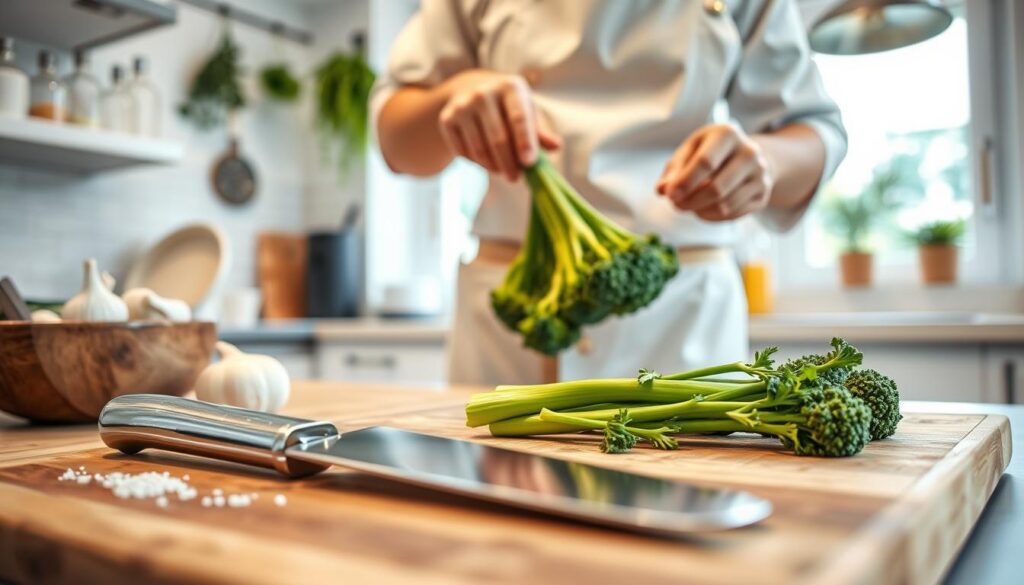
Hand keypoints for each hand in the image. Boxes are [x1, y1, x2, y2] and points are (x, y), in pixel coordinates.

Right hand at [438, 71, 560, 180]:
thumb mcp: (527, 113)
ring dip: (493, 166)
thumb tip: (556, 146)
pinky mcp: (447, 118)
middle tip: (515, 179)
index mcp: (510, 87)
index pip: (519, 118)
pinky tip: (485, 160)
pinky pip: (463, 152)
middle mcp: (483, 92)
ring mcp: (462, 105)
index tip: (529, 163)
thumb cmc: (509, 107)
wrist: (472, 92)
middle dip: (509, 163)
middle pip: (498, 138)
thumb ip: (540, 132)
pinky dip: (476, 162)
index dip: (525, 142)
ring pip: (479, 149)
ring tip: (502, 170)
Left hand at [656, 124, 775, 220]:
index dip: (685, 182)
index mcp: (727, 134)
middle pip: (716, 188)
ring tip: (688, 206)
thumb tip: (662, 190)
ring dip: (700, 211)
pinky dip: (712, 216)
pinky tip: (703, 210)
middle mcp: (749, 152)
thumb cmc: (710, 152)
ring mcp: (760, 174)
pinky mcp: (763, 194)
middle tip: (676, 205)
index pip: (705, 162)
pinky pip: (733, 214)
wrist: (746, 156)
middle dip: (691, 201)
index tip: (669, 195)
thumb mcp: (690, 151)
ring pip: (725, 205)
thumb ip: (674, 170)